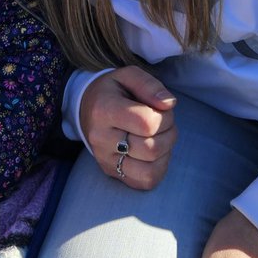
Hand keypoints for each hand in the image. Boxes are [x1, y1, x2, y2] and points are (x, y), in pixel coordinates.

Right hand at [79, 65, 177, 189]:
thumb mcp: (128, 75)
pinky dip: (158, 168)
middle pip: (151, 148)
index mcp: (103, 110)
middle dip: (168, 133)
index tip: (160, 108)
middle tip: (162, 121)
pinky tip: (153, 152)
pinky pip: (145, 182)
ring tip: (158, 136)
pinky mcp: (112, 173)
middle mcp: (101, 139)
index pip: (147, 123)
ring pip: (150, 171)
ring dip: (165, 152)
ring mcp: (105, 160)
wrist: (87, 108)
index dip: (164, 116)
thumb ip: (150, 85)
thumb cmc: (112, 91)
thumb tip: (169, 104)